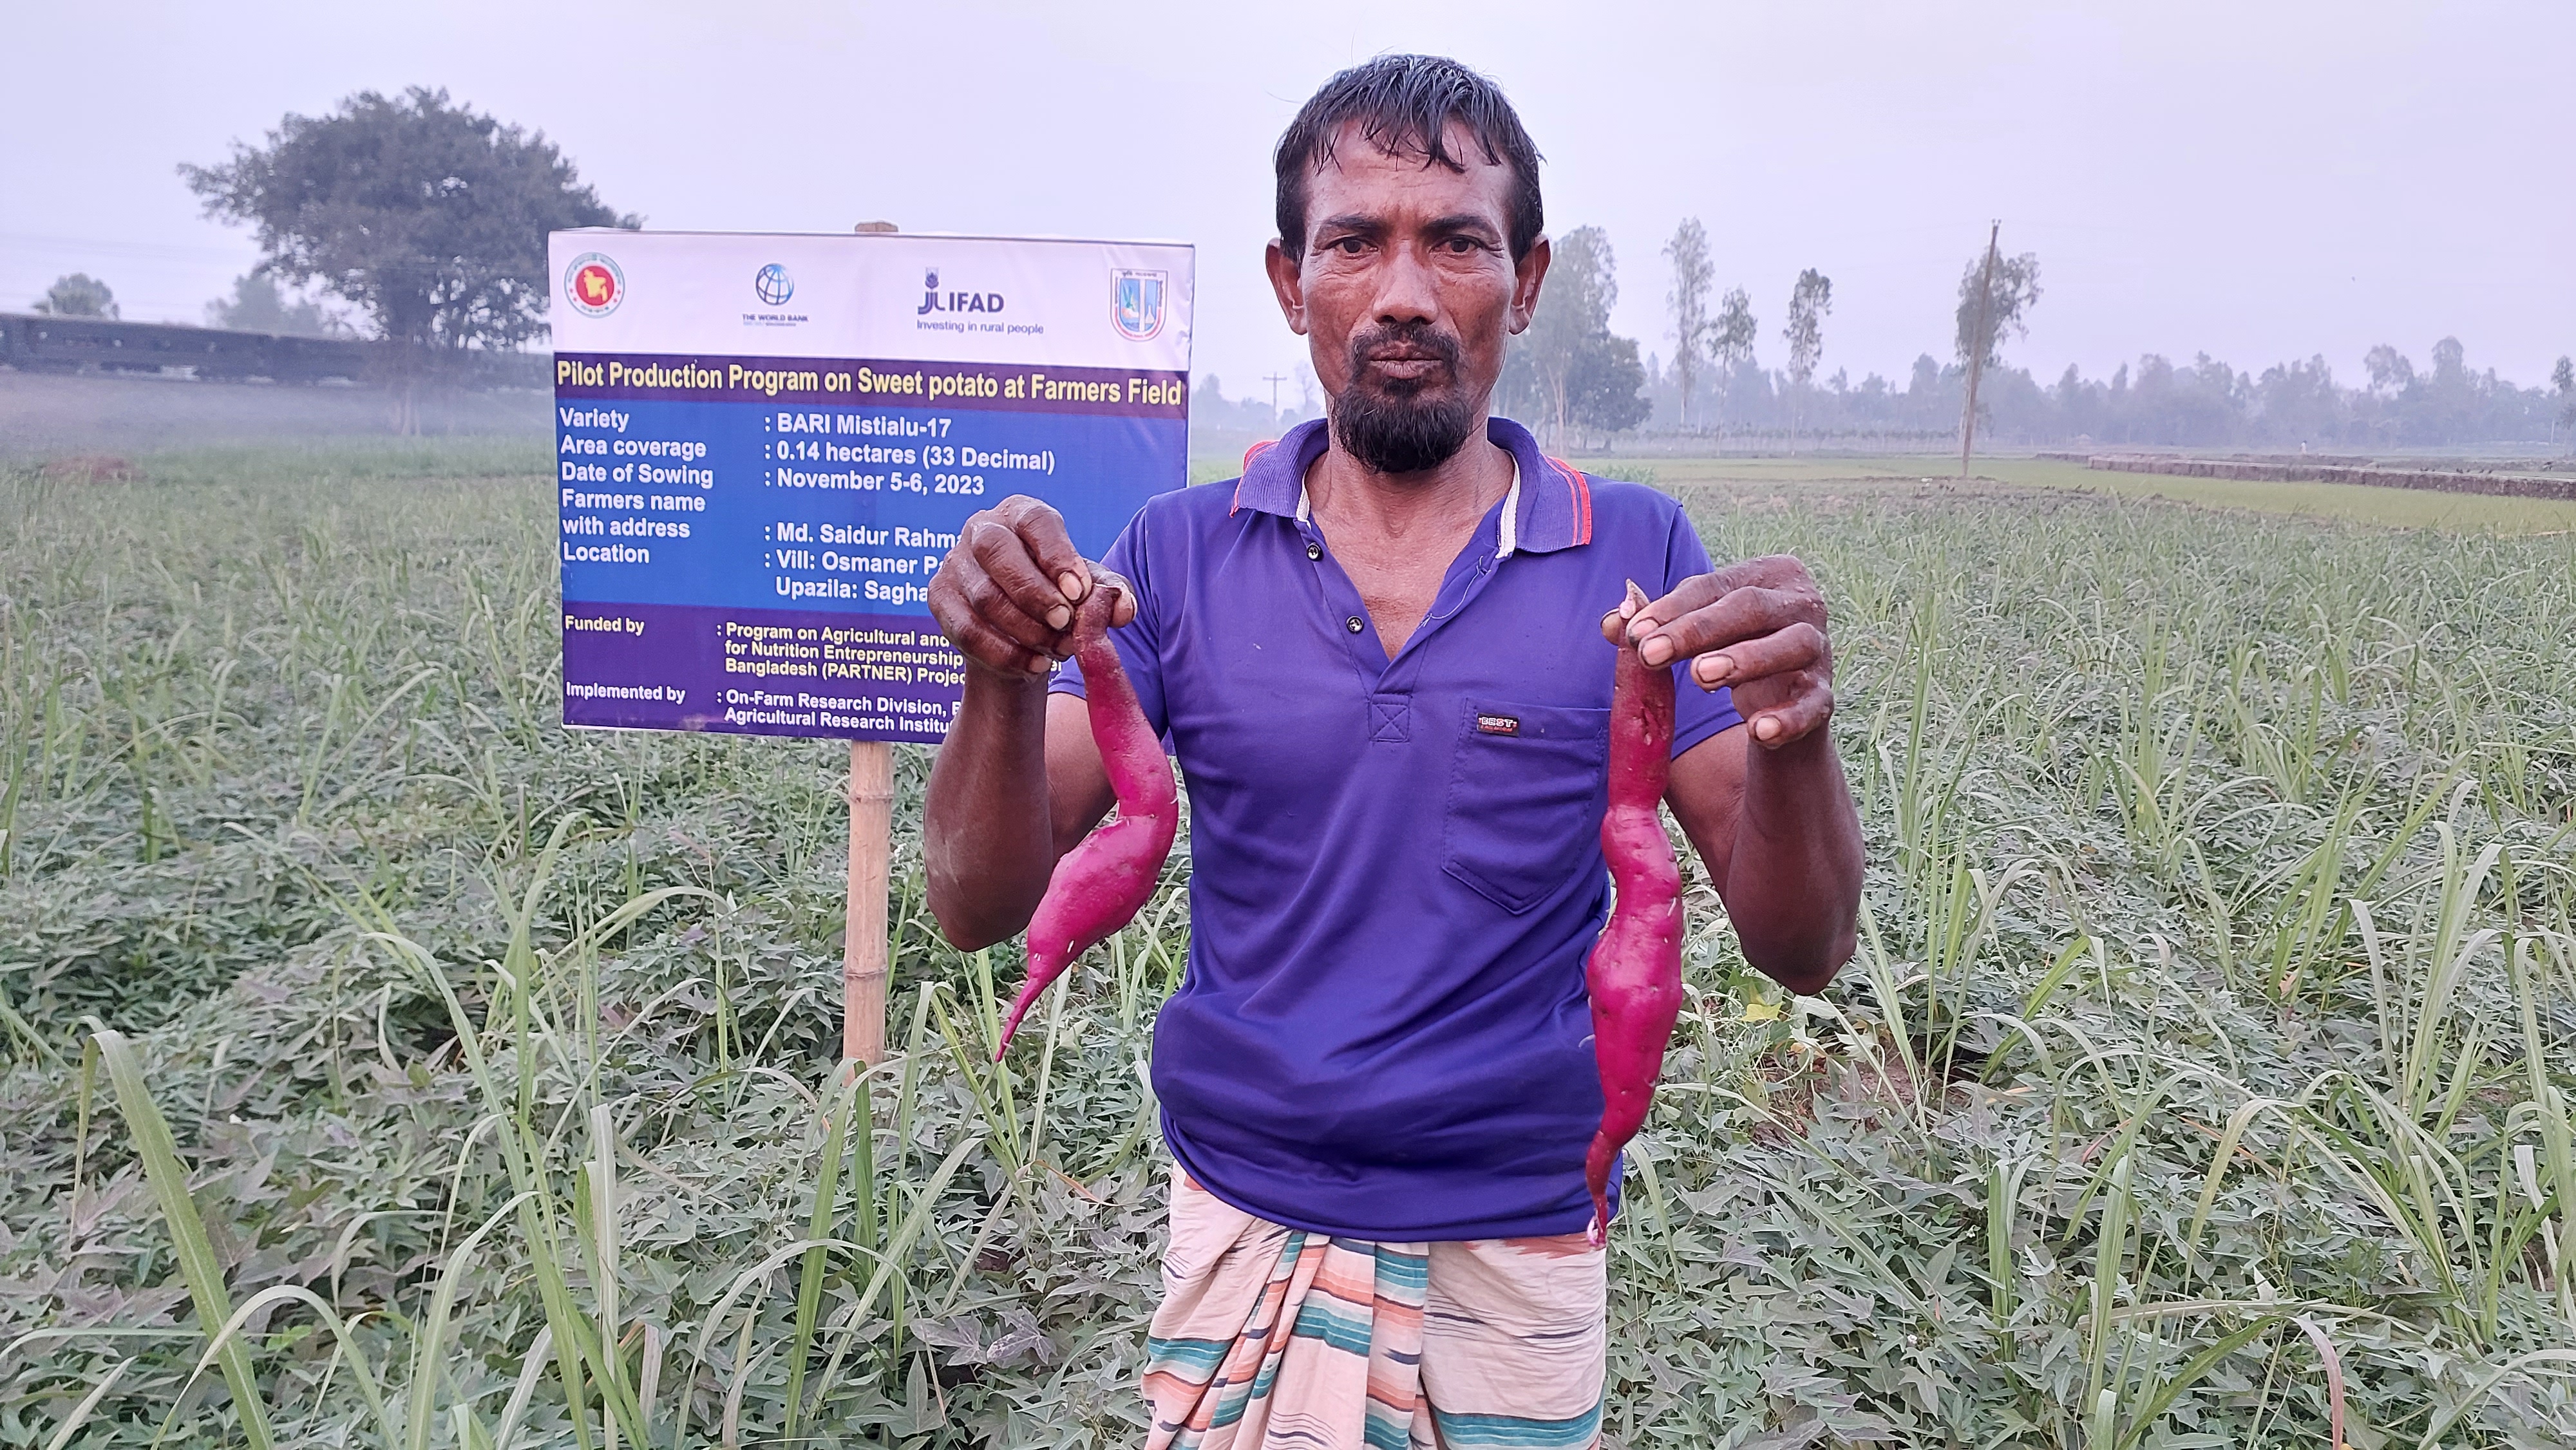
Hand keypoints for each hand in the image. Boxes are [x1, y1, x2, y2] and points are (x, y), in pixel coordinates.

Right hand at [928, 495, 1133, 677]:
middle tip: (1064, 622)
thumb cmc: (1058, 597)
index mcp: (1021, 513)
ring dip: (1025, 629)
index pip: (1035, 521)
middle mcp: (981, 529)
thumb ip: (1111, 595)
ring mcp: (954, 563)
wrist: (1018, 634)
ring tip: (1058, 650)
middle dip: (1033, 591)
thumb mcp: (1089, 593)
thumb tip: (1122, 608)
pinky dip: (1004, 653)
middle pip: (996, 550)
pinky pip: (967, 629)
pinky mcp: (939, 598)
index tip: (1078, 591)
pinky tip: (1034, 665)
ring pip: (984, 596)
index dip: (1057, 555)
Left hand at [1602, 555, 1832, 747]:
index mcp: (1768, 575)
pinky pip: (1811, 706)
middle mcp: (1802, 604)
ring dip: (1745, 660)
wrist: (1779, 703)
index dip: (1673, 609)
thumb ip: (1654, 626)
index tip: (1634, 633)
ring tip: (1700, 677)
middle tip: (1652, 654)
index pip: (1715, 586)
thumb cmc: (1729, 649)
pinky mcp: (1825, 698)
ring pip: (1790, 647)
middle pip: (1751, 608)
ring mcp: (1819, 651)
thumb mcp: (1692, 634)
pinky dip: (1787, 719)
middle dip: (1698, 631)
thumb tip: (1613, 620)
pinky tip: (1757, 731)